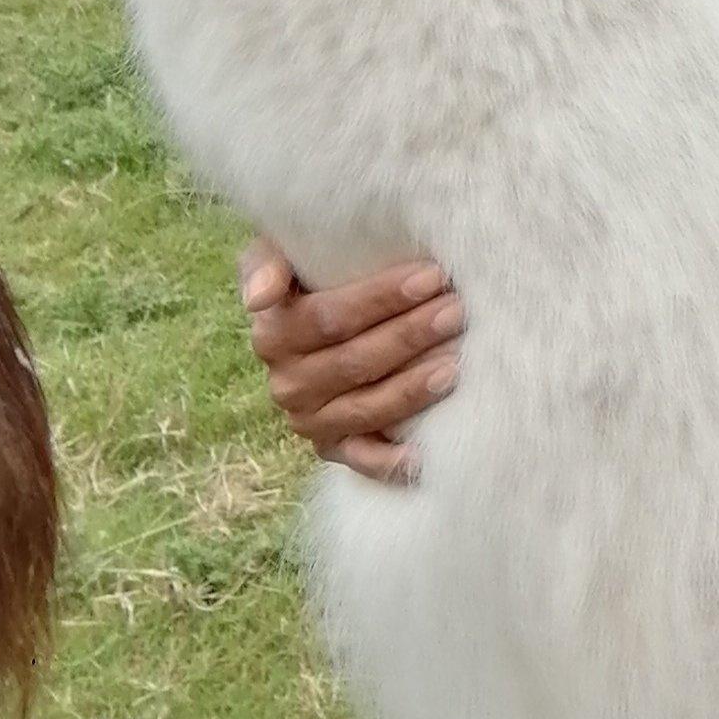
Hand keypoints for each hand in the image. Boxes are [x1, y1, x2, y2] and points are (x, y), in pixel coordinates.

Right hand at [241, 244, 464, 485]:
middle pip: (355, 361)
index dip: (381, 298)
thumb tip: (260, 298)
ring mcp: (311, 421)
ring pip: (367, 406)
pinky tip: (425, 453)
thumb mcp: (284, 257)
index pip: (330, 319)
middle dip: (411, 335)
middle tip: (457, 311)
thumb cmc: (315, 280)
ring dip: (414, 387)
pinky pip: (363, 459)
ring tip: (459, 361)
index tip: (431, 276)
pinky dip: (391, 461)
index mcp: (273, 336)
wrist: (322, 326)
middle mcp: (287, 384)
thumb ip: (267, 263)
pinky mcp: (334, 449)